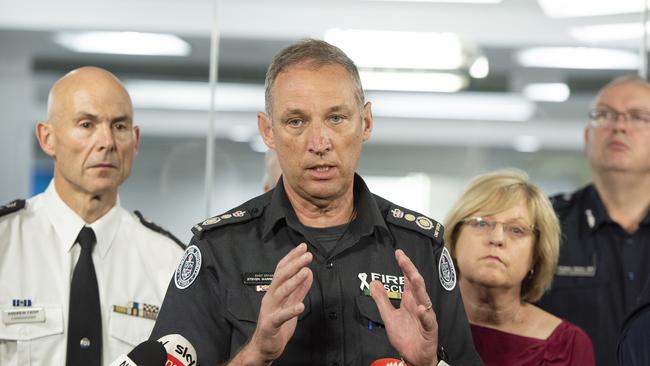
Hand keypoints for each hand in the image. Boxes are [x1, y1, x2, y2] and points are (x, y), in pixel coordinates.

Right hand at [232, 243, 312, 365]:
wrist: (264, 346)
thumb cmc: (277, 324)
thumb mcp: (291, 303)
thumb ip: (300, 289)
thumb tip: (308, 272)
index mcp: (274, 291)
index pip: (282, 270)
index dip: (292, 257)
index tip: (303, 247)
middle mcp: (270, 297)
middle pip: (281, 277)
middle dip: (294, 265)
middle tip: (307, 256)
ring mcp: (269, 310)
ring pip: (280, 292)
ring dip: (294, 281)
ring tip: (306, 271)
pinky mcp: (271, 324)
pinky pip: (280, 316)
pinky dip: (291, 310)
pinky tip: (301, 306)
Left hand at [370, 249, 438, 365]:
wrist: (414, 356)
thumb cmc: (405, 336)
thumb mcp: (388, 316)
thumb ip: (382, 300)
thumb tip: (373, 282)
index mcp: (409, 300)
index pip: (407, 279)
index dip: (404, 266)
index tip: (398, 253)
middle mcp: (419, 304)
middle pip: (416, 284)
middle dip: (410, 271)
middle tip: (403, 259)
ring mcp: (425, 316)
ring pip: (424, 299)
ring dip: (419, 288)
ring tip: (414, 276)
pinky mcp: (429, 329)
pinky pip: (428, 320)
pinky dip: (425, 314)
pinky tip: (421, 308)